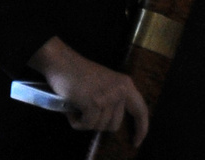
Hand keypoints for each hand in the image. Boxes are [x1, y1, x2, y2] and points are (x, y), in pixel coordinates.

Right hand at [27, 36, 148, 144]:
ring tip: (78, 106)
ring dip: (85, 121)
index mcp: (126, 85)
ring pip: (99, 126)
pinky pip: (87, 125)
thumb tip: (113, 124)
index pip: (140, 110)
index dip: (141, 128)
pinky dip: (76, 122)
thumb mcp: (106, 85)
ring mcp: (108, 97)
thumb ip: (114, 100)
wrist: (62, 63)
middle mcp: (121, 90)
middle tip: (87, 111)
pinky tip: (71, 110)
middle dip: (99, 123)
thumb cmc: (80, 74)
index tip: (136, 142)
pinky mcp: (94, 103)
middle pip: (114, 125)